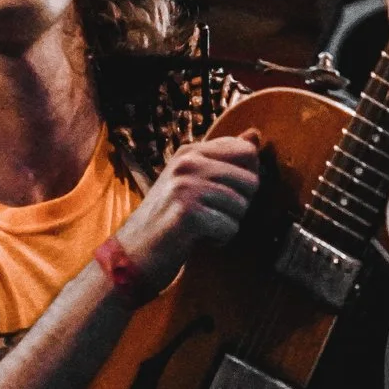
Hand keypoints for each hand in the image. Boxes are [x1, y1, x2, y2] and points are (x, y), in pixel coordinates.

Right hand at [112, 132, 263, 284]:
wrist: (132, 253)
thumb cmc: (167, 219)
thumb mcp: (192, 181)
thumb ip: (223, 158)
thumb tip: (256, 135)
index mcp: (190, 151)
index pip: (246, 151)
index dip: (244, 179)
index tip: (219, 195)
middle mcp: (188, 162)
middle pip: (251, 180)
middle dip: (238, 206)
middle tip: (209, 215)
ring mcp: (186, 185)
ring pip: (242, 206)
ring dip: (227, 225)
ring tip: (200, 227)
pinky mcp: (188, 212)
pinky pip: (230, 228)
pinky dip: (219, 240)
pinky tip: (196, 239)